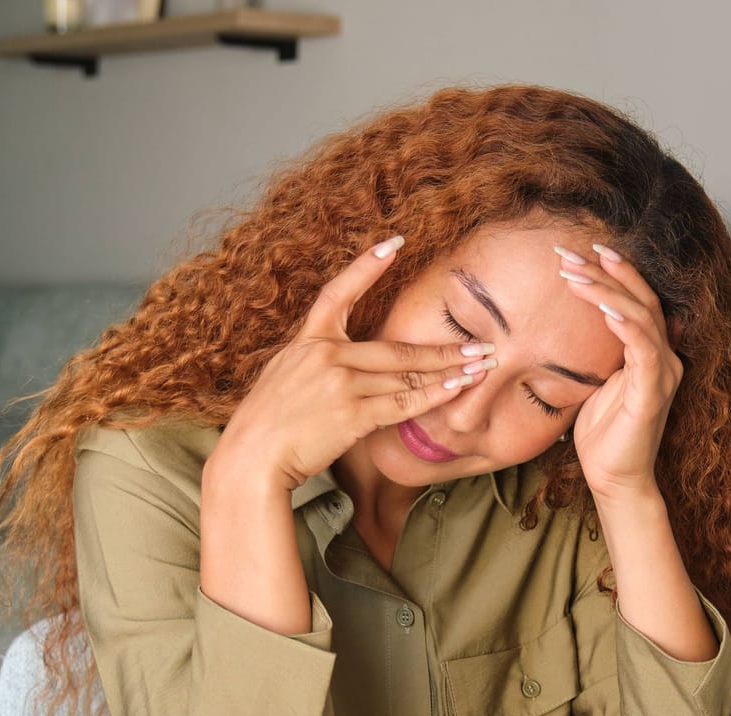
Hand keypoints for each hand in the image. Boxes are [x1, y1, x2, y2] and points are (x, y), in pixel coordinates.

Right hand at [212, 236, 497, 490]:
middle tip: (480, 344)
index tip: (394, 243)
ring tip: (480, 367)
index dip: (366, 266)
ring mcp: (340, 384)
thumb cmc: (266, 423)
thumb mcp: (284, 376)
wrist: (250, 457)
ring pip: (405, 376)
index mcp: (307, 342)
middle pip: (397, 349)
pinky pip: (402, 404)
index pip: (339, 293)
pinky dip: (433, 397)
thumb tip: (342, 359)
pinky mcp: (350, 415)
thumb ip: (315, 362)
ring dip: (448, 372)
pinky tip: (457, 389)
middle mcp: (326, 356)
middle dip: (443, 349)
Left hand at [560, 243, 681, 504]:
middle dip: (607, 272)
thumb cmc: (602, 435)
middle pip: (641, 300)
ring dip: (608, 292)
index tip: (583, 252)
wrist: (614, 480)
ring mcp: (662, 374)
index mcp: (651, 354)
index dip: (615, 274)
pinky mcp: (654, 393)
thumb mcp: (593, 382)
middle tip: (572, 253)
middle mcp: (664, 358)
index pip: (638, 301)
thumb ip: (596, 352)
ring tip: (576, 275)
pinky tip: (604, 309)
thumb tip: (572, 324)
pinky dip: (625, 326)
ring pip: (642, 318)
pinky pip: (643, 350)